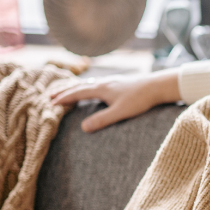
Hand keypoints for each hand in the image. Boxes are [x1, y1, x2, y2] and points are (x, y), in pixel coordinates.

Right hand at [48, 69, 180, 131]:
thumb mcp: (120, 113)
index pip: (77, 93)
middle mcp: (105, 82)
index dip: (64, 98)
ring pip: (89, 84)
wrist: (159, 86)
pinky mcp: (121, 83)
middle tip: (50, 96)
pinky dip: (89, 87)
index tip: (51, 103)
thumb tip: (83, 128)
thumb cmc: (141, 99)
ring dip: (76, 88)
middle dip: (65, 91)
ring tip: (69, 92)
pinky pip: (98, 84)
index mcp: (101, 88)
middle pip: (80, 86)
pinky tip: (94, 90)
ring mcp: (113, 81)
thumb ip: (102, 120)